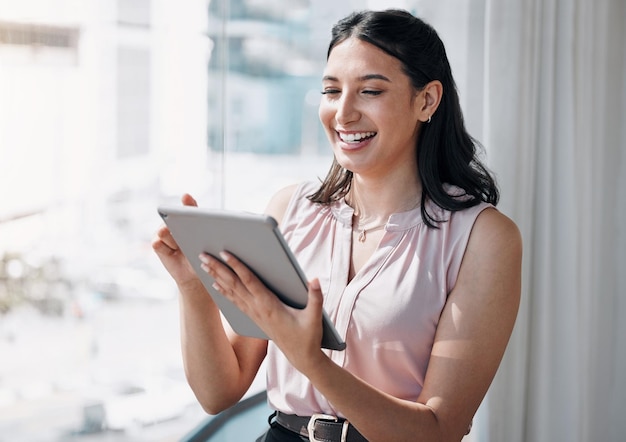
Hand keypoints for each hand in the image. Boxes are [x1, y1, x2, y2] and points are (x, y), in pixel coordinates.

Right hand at [152, 194, 200, 288]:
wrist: (193, 272)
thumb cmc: (199, 254)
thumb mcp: (203, 239)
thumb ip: (200, 224)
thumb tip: (196, 206)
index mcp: (187, 218)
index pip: (187, 207)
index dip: (187, 202)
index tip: (186, 196)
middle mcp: (173, 222)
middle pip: (172, 218)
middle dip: (178, 226)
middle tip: (184, 236)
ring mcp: (163, 232)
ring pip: (164, 231)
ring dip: (173, 241)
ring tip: (180, 248)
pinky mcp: (156, 244)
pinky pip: (158, 243)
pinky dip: (166, 249)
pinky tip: (173, 252)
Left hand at [199, 251, 325, 373]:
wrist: (301, 357)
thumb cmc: (308, 337)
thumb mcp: (315, 317)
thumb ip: (316, 298)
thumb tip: (314, 279)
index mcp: (270, 305)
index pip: (250, 281)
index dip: (237, 266)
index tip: (225, 253)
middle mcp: (258, 309)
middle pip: (234, 284)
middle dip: (218, 269)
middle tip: (202, 255)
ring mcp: (254, 314)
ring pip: (231, 292)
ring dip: (216, 277)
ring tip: (203, 265)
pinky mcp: (254, 317)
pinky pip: (235, 301)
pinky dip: (223, 291)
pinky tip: (215, 284)